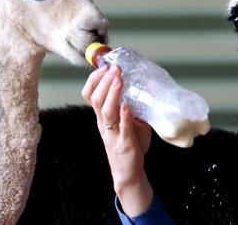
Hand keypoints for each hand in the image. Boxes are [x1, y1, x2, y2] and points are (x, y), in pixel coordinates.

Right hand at [82, 65, 153, 215]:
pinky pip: (122, 128)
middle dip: (105, 82)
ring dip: (112, 94)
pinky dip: (124, 116)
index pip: (90, 95)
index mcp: (102, 117)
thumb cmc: (130, 144)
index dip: (95, 80)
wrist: (128, 171)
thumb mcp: (128, 121)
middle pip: (97, 100)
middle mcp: (104, 124)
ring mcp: (113, 134)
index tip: (105, 66)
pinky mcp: (124, 144)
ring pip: (106, 112)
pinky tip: (127, 105)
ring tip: (118, 80)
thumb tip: (147, 86)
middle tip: (115, 68)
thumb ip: (133, 106)